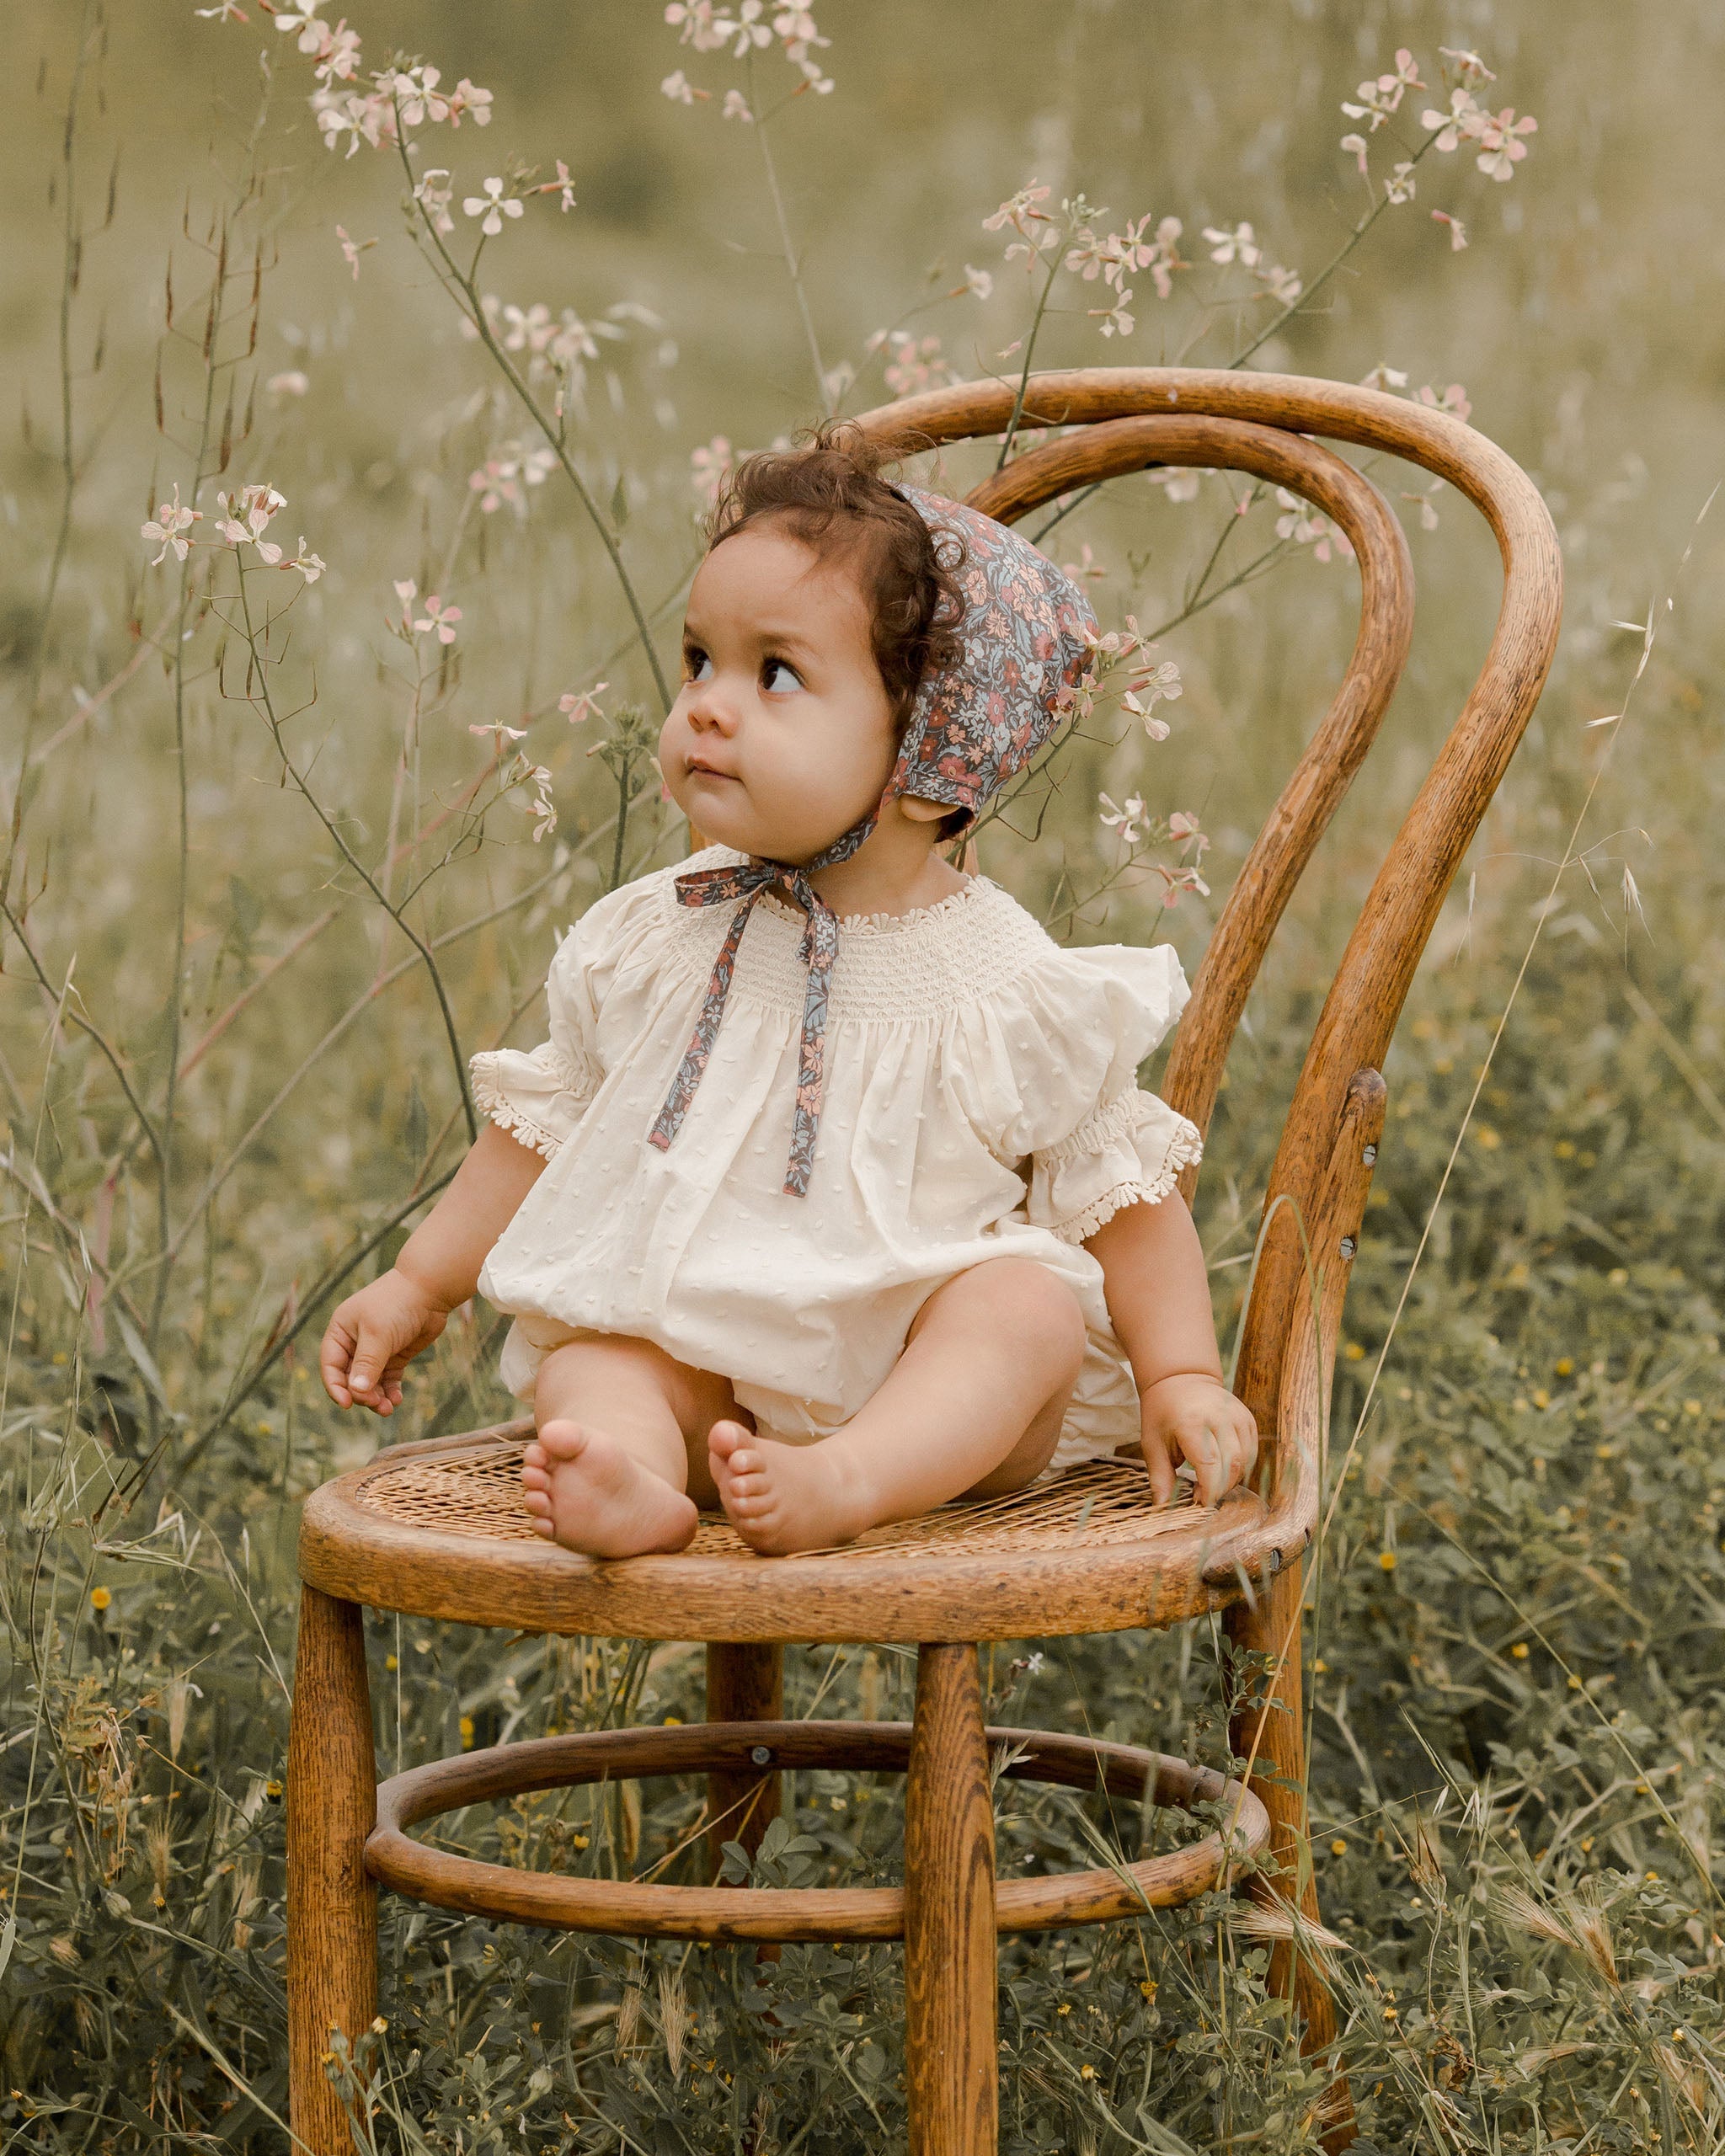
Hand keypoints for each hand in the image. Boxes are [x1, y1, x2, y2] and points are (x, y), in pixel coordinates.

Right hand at [319, 1267, 450, 1415]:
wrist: (430, 1289)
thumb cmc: (397, 1304)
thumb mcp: (377, 1334)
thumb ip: (367, 1364)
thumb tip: (356, 1392)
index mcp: (341, 1332)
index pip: (331, 1366)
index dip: (336, 1387)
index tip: (348, 1404)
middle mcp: (355, 1342)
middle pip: (350, 1378)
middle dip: (361, 1394)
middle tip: (376, 1404)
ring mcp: (376, 1349)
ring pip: (370, 1382)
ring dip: (376, 1397)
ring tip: (387, 1408)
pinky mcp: (395, 1354)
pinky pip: (388, 1379)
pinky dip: (390, 1391)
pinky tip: (396, 1400)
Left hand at [1138, 1371, 1258, 1506]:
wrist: (1181, 1379)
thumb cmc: (1163, 1413)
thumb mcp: (1152, 1443)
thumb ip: (1160, 1476)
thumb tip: (1162, 1507)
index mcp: (1192, 1423)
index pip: (1210, 1465)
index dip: (1208, 1490)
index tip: (1200, 1502)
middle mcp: (1219, 1417)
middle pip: (1231, 1466)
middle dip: (1219, 1488)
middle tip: (1203, 1494)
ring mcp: (1237, 1416)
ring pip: (1245, 1461)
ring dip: (1230, 1479)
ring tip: (1210, 1480)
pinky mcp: (1248, 1419)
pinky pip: (1251, 1451)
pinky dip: (1240, 1466)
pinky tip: (1222, 1467)